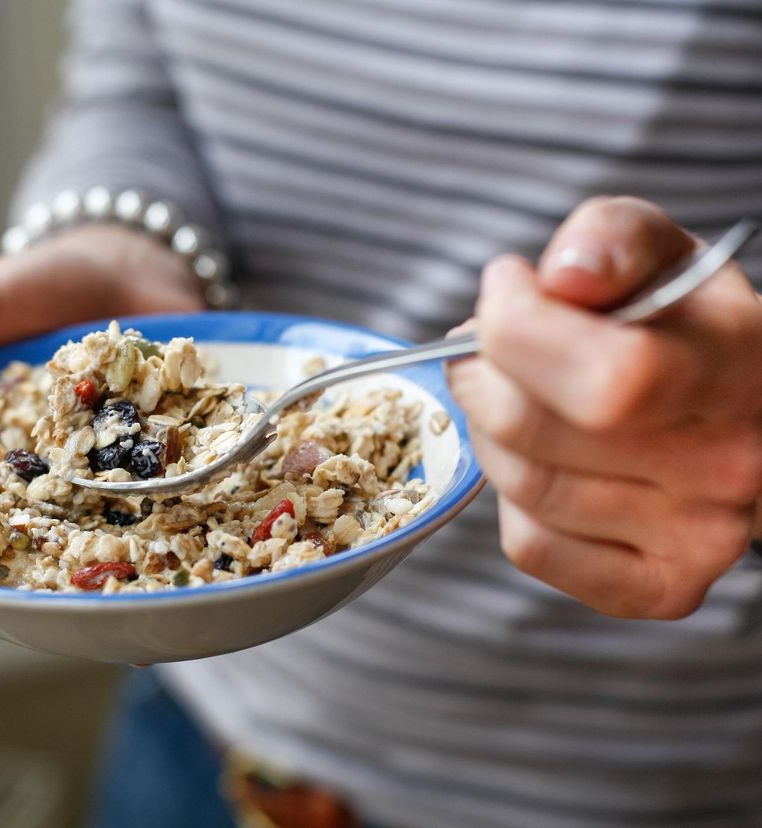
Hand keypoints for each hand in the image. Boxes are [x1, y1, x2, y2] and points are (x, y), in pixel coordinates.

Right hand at [0, 225, 203, 646]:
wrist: (131, 257)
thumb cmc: (34, 288)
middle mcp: (51, 480)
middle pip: (35, 553)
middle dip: (35, 597)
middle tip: (43, 634)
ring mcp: (117, 472)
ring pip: (108, 541)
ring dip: (112, 578)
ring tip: (122, 617)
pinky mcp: (174, 456)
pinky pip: (178, 501)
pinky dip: (185, 528)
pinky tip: (188, 564)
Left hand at [448, 197, 761, 618]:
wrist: (745, 411)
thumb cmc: (685, 328)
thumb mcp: (662, 253)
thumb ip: (612, 239)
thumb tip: (562, 277)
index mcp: (736, 371)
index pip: (606, 378)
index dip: (517, 327)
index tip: (504, 289)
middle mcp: (725, 468)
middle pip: (532, 429)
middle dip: (479, 373)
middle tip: (482, 349)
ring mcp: (697, 540)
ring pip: (523, 486)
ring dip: (487, 430)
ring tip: (509, 395)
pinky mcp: (657, 589)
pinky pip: (531, 546)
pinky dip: (509, 498)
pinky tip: (538, 458)